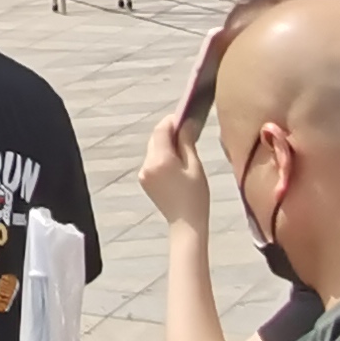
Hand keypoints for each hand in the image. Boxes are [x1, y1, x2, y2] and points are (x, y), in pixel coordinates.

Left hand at [140, 84, 212, 231]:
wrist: (186, 224)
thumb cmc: (196, 196)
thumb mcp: (195, 166)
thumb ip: (187, 142)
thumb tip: (186, 122)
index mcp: (160, 160)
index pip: (161, 130)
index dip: (172, 120)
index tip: (185, 117)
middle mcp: (147, 164)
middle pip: (155, 139)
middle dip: (169, 132)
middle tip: (187, 130)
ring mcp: (143, 173)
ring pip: (153, 149)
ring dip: (166, 144)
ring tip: (184, 147)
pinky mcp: (144, 180)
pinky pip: (152, 160)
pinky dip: (162, 156)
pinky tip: (176, 162)